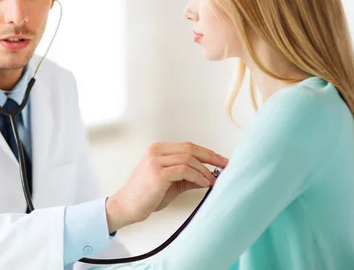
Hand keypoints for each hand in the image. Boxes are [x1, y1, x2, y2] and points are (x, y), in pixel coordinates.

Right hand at [105, 142, 227, 231]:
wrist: (127, 206)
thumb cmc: (147, 195)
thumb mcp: (171, 182)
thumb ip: (188, 176)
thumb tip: (210, 176)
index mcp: (158, 149)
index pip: (188, 146)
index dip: (207, 152)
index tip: (221, 160)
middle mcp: (156, 151)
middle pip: (191, 148)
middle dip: (211, 157)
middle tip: (226, 165)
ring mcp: (156, 160)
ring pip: (189, 159)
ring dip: (205, 170)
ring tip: (213, 180)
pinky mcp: (158, 173)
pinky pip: (185, 170)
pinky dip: (198, 176)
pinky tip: (205, 183)